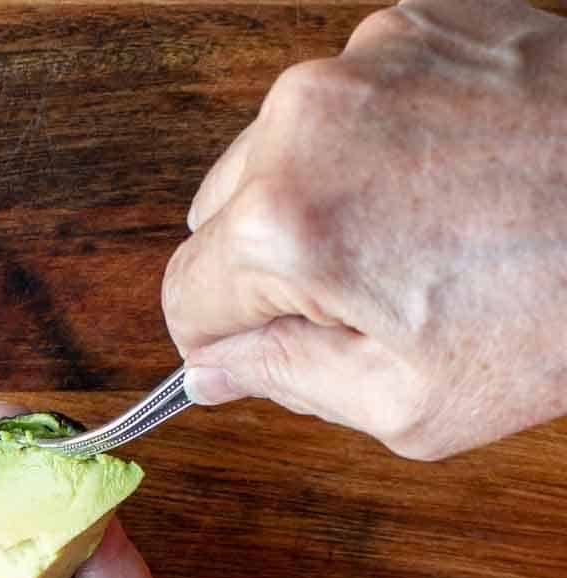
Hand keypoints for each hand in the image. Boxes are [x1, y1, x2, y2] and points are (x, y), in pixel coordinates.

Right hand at [162, 0, 566, 459]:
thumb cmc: (565, 308)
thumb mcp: (407, 402)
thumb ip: (285, 381)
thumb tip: (211, 371)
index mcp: (285, 226)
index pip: (185, 298)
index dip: (223, 340)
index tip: (265, 352)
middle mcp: (303, 122)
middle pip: (216, 219)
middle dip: (267, 269)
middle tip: (362, 299)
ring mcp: (361, 58)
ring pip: (273, 156)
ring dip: (312, 202)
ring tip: (412, 233)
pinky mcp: (415, 19)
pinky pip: (343, 103)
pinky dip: (368, 145)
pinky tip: (441, 176)